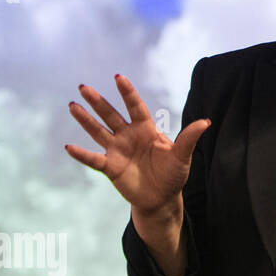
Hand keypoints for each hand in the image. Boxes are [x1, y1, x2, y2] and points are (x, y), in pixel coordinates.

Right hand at [64, 73, 209, 219]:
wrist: (162, 198)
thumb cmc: (173, 174)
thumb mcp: (182, 156)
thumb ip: (189, 138)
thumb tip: (206, 122)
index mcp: (146, 129)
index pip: (135, 107)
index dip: (127, 93)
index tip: (118, 77)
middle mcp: (129, 136)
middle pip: (111, 115)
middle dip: (98, 101)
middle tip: (83, 87)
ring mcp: (117, 150)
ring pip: (98, 132)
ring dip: (85, 120)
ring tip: (72, 105)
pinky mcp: (110, 167)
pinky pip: (93, 159)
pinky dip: (81, 154)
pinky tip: (69, 146)